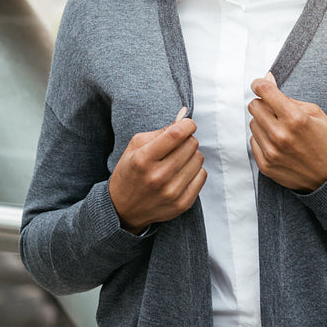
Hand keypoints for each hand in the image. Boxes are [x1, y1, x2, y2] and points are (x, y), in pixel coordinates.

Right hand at [108, 113, 206, 233]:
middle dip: (187, 140)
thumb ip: (161, 131)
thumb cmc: (130, 173)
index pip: (176, 134)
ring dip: (191, 155)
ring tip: (178, 160)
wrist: (124, 209)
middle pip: (191, 145)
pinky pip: (202, 175)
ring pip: (198, 159)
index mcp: (143, 159)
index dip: (187, 125)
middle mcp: (158, 176)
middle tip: (177, 146)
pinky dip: (194, 171)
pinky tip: (182, 173)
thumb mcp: (135, 147)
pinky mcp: (183, 203)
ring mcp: (172, 192)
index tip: (187, 124)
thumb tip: (184, 116)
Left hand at [247, 72, 326, 192]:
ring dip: (263, 123)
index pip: (265, 91)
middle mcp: (280, 135)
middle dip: (263, 104)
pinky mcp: (266, 165)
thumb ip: (288, 97)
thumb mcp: (315, 113)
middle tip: (276, 110)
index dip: (259, 84)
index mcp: (295, 118)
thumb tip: (266, 80)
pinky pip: (253, 142)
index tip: (259, 84)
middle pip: (254, 106)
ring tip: (281, 130)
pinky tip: (278, 143)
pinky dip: (263, 139)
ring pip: (252, 124)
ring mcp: (271, 152)